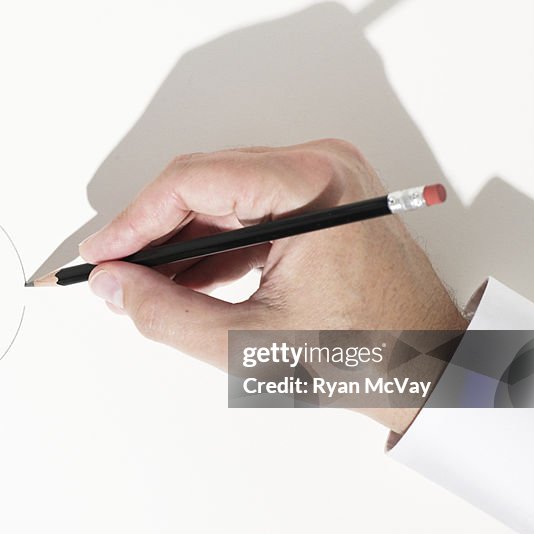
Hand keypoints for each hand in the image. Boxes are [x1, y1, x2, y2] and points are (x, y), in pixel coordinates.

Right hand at [78, 140, 467, 431]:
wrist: (433, 369)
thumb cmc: (370, 355)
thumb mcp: (251, 344)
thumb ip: (168, 314)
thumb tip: (112, 286)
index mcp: (313, 184)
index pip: (194, 180)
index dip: (135, 220)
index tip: (100, 255)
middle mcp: (319, 165)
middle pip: (203, 183)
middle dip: (151, 231)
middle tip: (111, 275)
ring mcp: (321, 179)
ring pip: (219, 198)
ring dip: (177, 242)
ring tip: (143, 289)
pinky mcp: (317, 200)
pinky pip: (245, 212)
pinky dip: (211, 247)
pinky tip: (183, 284)